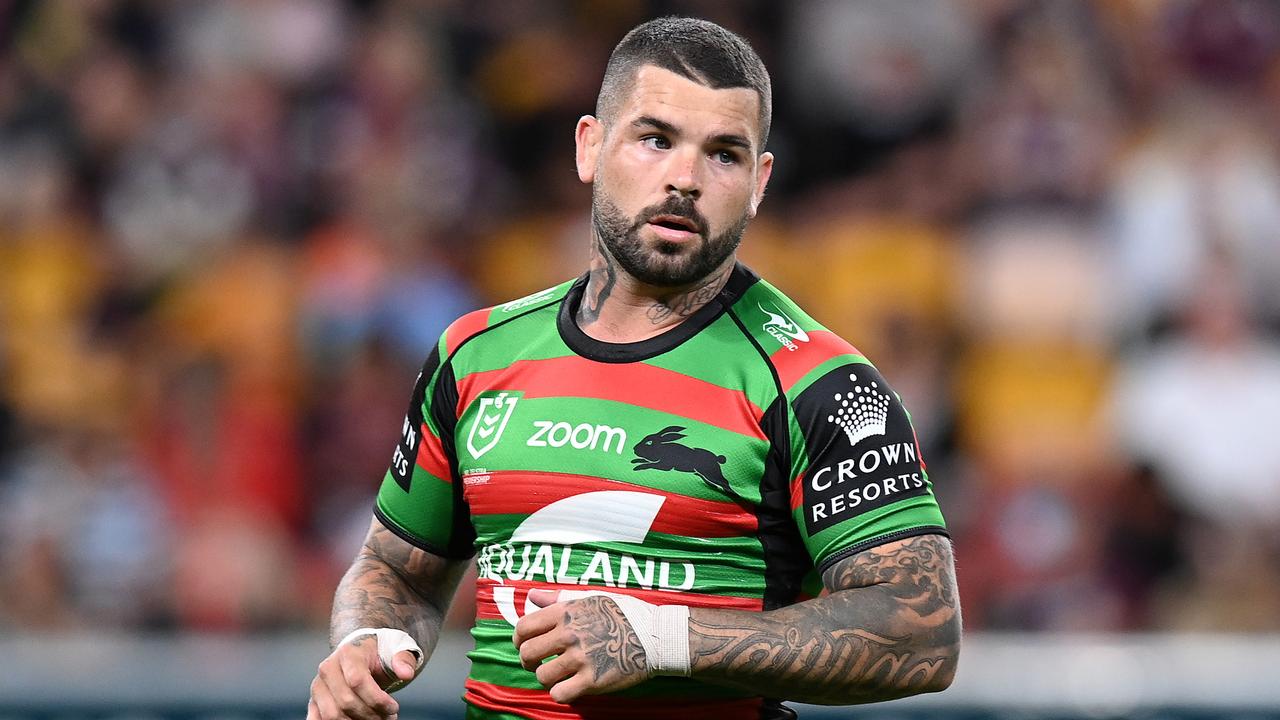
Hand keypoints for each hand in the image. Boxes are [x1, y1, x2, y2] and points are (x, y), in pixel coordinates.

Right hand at [307, 635, 416, 719]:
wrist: (362, 654)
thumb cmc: (380, 653)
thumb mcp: (397, 650)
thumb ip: (404, 659)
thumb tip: (406, 674)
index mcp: (348, 653)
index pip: (357, 681)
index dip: (376, 700)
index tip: (394, 708)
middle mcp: (328, 669)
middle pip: (346, 701)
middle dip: (371, 715)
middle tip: (388, 717)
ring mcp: (318, 686)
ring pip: (332, 715)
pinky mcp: (314, 701)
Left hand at [512, 588, 650, 703]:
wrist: (656, 636)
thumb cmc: (625, 614)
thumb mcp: (592, 598)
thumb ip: (559, 598)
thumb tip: (533, 596)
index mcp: (566, 612)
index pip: (524, 627)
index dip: (519, 639)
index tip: (524, 645)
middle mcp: (569, 634)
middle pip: (527, 653)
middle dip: (528, 661)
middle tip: (538, 664)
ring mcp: (580, 658)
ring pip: (542, 676)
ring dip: (547, 678)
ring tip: (557, 675)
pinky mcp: (592, 681)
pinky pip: (560, 694)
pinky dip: (561, 693)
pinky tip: (570, 687)